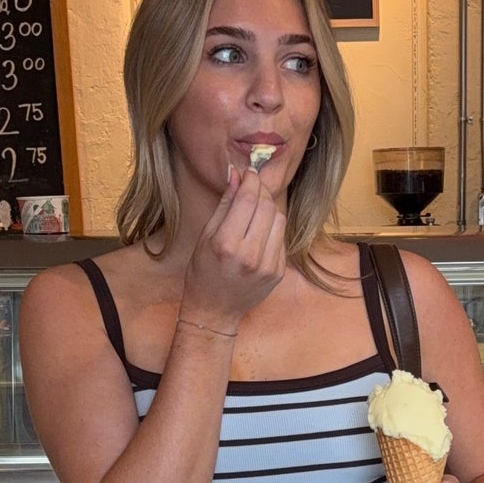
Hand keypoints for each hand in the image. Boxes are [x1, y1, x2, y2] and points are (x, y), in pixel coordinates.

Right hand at [182, 167, 285, 329]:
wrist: (214, 311)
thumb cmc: (203, 273)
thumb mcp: (206, 236)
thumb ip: (225, 204)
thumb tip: (235, 174)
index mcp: (227, 244)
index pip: (248, 199)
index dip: (251, 180)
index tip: (249, 171)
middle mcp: (250, 255)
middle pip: (267, 206)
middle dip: (261, 190)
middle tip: (252, 186)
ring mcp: (268, 265)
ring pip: (279, 219)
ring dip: (268, 208)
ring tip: (254, 210)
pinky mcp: (278, 272)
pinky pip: (281, 237)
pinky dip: (272, 228)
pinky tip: (258, 232)